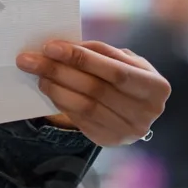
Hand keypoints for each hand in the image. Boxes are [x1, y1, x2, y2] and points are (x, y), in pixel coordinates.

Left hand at [16, 40, 170, 146]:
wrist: (135, 109)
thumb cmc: (127, 76)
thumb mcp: (125, 60)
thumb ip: (101, 52)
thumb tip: (62, 46)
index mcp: (156, 86)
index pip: (114, 70)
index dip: (81, 58)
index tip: (50, 47)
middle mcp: (146, 113)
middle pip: (95, 89)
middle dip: (59, 71)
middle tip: (31, 59)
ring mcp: (128, 131)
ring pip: (84, 106)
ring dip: (55, 88)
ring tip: (37, 74)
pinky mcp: (109, 140)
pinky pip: (80, 119)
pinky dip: (61, 102)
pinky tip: (49, 88)